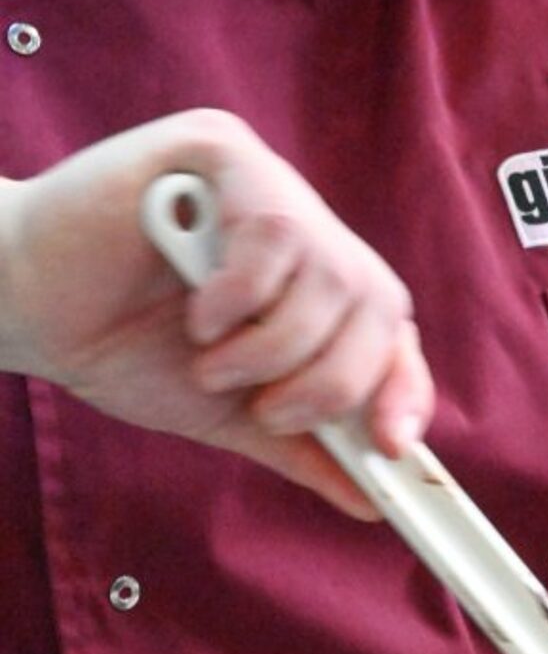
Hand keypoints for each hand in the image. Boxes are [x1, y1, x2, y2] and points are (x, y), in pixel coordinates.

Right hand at [0, 110, 432, 515]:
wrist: (21, 307)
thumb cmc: (118, 346)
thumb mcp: (225, 414)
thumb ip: (300, 448)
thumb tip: (373, 502)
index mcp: (308, 281)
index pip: (390, 324)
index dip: (404, 385)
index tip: (394, 446)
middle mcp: (300, 225)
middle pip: (377, 300)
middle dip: (333, 379)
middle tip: (269, 410)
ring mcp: (265, 183)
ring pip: (333, 272)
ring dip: (275, 347)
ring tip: (210, 363)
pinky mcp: (223, 150)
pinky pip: (275, 231)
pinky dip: (241, 296)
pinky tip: (197, 314)